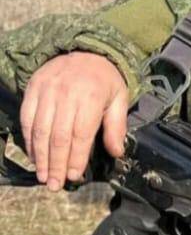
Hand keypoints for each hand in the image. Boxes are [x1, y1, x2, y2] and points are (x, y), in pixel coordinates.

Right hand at [20, 53, 127, 190]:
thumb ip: (117, 126)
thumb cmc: (104, 79)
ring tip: (43, 176)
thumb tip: (117, 153)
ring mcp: (47, 90)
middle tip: (55, 185)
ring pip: (40, 130)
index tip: (75, 176)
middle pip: (58, 136)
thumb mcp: (119, 98)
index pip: (81, 134)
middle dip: (56, 164)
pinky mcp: (33, 89)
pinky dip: (29, 140)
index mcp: (91, 97)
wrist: (84, 50)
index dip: (76, 158)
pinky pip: (27, 119)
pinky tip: (34, 156)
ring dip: (40, 157)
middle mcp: (67, 94)